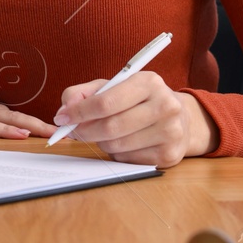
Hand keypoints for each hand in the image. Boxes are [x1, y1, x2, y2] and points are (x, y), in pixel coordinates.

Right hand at [0, 76, 55, 140]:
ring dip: (33, 127)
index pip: (14, 116)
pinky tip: (22, 135)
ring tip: (54, 134)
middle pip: (19, 117)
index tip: (54, 131)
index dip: (35, 123)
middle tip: (67, 132)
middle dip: (43, 125)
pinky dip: (7, 131)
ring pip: (10, 120)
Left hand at [51, 72, 216, 166]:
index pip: (106, 102)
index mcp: (149, 82)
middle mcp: (165, 106)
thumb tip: (64, 111)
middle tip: (74, 131)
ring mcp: (170, 132)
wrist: (180, 119)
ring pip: (116, 146)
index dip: (79, 112)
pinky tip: (125, 143)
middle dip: (85, 131)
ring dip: (101, 142)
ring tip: (106, 133)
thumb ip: (84, 93)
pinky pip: (127, 159)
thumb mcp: (113, 86)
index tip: (62, 118)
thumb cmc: (139, 100)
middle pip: (110, 127)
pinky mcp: (169, 155)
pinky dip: (117, 154)